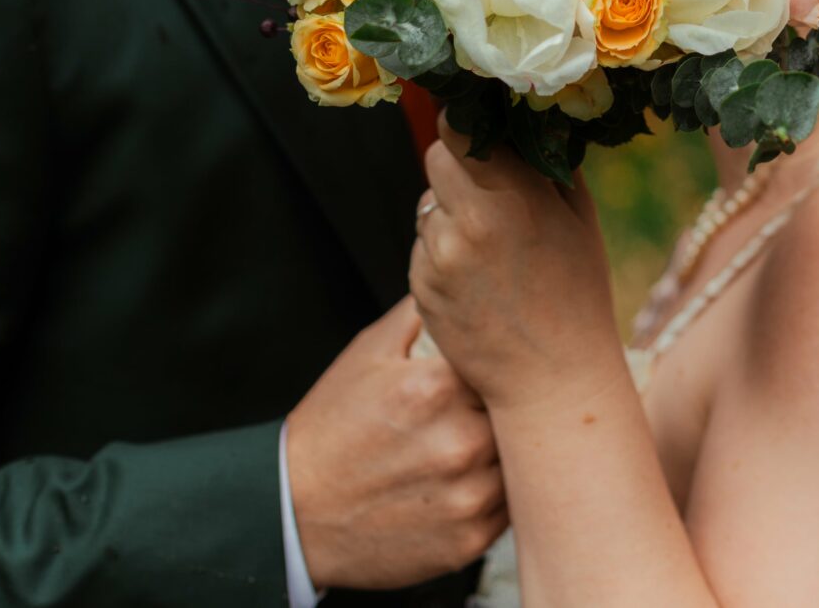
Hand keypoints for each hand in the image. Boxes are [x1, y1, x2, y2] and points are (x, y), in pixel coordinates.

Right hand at [285, 297, 505, 589]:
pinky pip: (512, 506)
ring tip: (472, 442)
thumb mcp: (368, 353)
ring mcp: (468, 496)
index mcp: (437, 388)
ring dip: (506, 450)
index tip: (496, 362)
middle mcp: (460, 443)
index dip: (502, 360)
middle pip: (521, 410)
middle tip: (485, 406)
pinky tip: (466, 478)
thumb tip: (465, 278)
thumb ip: (422, 312)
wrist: (296, 512)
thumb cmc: (333, 428)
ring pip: (522, 459)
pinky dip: (498, 490)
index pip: (507, 359)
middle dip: (506, 406)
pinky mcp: (471, 539)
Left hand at [410, 117, 623, 414]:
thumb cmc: (577, 293)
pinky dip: (443, 251)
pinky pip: (424, 247)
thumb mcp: (579, 217)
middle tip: (489, 186)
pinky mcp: (420, 287)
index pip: (458, 128)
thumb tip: (528, 116)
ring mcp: (438, 257)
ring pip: (429, 204)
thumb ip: (547, 163)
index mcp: (511, 197)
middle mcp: (466, 222)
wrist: (552, 379)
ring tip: (492, 246)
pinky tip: (478, 279)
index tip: (482, 131)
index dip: (467, 124)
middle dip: (459, 163)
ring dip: (451, 211)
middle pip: (436, 156)